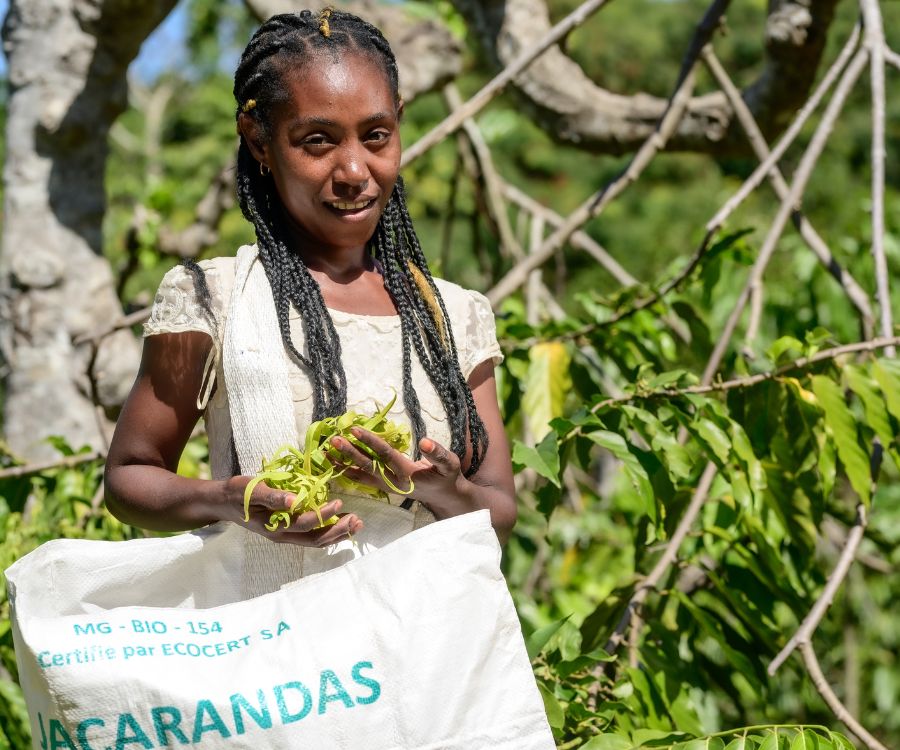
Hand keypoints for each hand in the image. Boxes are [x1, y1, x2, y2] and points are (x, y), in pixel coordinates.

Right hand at [224, 476, 362, 545]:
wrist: (224, 503)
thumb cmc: (237, 493)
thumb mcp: (250, 490)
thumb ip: (271, 495)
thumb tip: (293, 500)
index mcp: (273, 526)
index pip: (304, 525)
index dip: (323, 515)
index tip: (339, 503)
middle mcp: (282, 535)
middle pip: (315, 540)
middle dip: (339, 531)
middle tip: (358, 521)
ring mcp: (285, 535)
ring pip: (316, 541)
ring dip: (337, 534)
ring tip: (356, 524)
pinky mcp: (287, 531)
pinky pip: (311, 536)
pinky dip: (328, 531)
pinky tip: (341, 523)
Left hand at [328, 428, 469, 517]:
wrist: (442, 497)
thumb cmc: (446, 477)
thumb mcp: (449, 464)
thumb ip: (438, 454)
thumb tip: (425, 441)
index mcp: (407, 473)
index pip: (385, 455)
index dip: (370, 442)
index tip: (354, 430)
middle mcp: (393, 481)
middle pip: (368, 465)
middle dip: (350, 452)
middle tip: (334, 439)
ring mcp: (386, 486)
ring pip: (360, 474)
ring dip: (343, 463)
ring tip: (326, 452)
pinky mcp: (382, 486)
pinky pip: (361, 479)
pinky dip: (347, 471)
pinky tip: (334, 464)